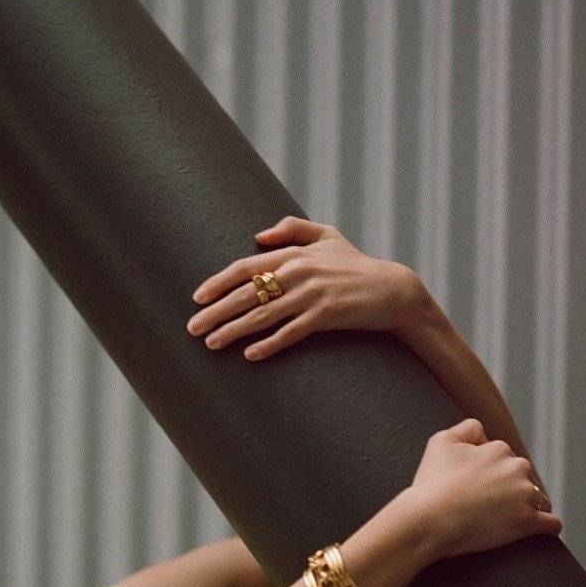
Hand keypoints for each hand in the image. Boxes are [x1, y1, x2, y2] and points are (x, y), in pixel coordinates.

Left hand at [186, 217, 423, 361]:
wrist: (393, 290)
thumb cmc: (356, 265)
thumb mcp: (328, 236)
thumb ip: (292, 230)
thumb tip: (257, 237)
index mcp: (294, 254)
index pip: (245, 267)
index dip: (218, 283)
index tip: (197, 298)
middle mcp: (299, 272)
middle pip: (247, 293)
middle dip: (216, 312)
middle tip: (192, 327)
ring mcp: (312, 295)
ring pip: (263, 315)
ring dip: (234, 330)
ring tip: (211, 343)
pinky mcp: (326, 316)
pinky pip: (290, 333)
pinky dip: (269, 345)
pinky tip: (250, 356)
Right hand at [409, 418, 562, 558]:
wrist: (428, 521)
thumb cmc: (431, 484)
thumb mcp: (441, 441)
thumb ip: (467, 428)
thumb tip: (484, 434)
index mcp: (499, 449)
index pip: (504, 457)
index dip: (489, 470)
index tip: (473, 485)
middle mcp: (517, 468)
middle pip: (523, 477)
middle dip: (510, 488)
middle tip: (484, 503)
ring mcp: (525, 496)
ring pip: (539, 499)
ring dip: (527, 506)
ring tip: (505, 518)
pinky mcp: (527, 523)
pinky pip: (552, 523)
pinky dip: (548, 526)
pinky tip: (540, 528)